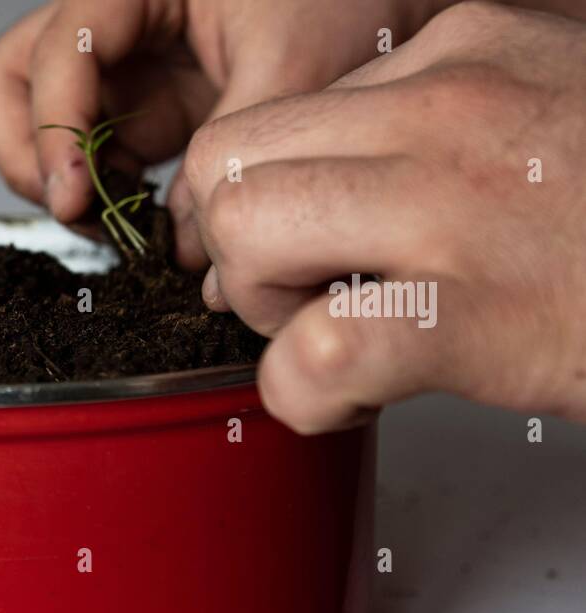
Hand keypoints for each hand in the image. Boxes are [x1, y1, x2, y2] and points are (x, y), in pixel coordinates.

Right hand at [0, 0, 447, 260]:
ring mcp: (127, 74)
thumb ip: (230, 147)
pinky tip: (146, 223)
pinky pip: (97, 163)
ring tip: (112, 223)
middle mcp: (115, 26)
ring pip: (38, 128)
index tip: (73, 195)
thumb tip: (179, 238)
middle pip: (6, 85)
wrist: (393, 4)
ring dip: (61, 184)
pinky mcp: (152, 116)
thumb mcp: (298, 59)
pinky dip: (107, 200)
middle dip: (28, 155)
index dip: (52, 128)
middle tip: (75, 208)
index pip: (53, 52)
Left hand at [180, 1, 585, 432]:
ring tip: (333, 336)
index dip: (259, 199)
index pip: (269, 118)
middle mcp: (447, 108)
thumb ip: (435, 129)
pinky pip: (313, 356)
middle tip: (303, 297)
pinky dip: (304, 395)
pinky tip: (353, 399)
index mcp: (461, 55)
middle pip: (227, 166)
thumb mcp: (544, 114)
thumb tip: (332, 182)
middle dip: (239, 248)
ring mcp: (458, 207)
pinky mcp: (475, 315)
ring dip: (263, 311)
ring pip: (244, 236)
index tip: (303, 250)